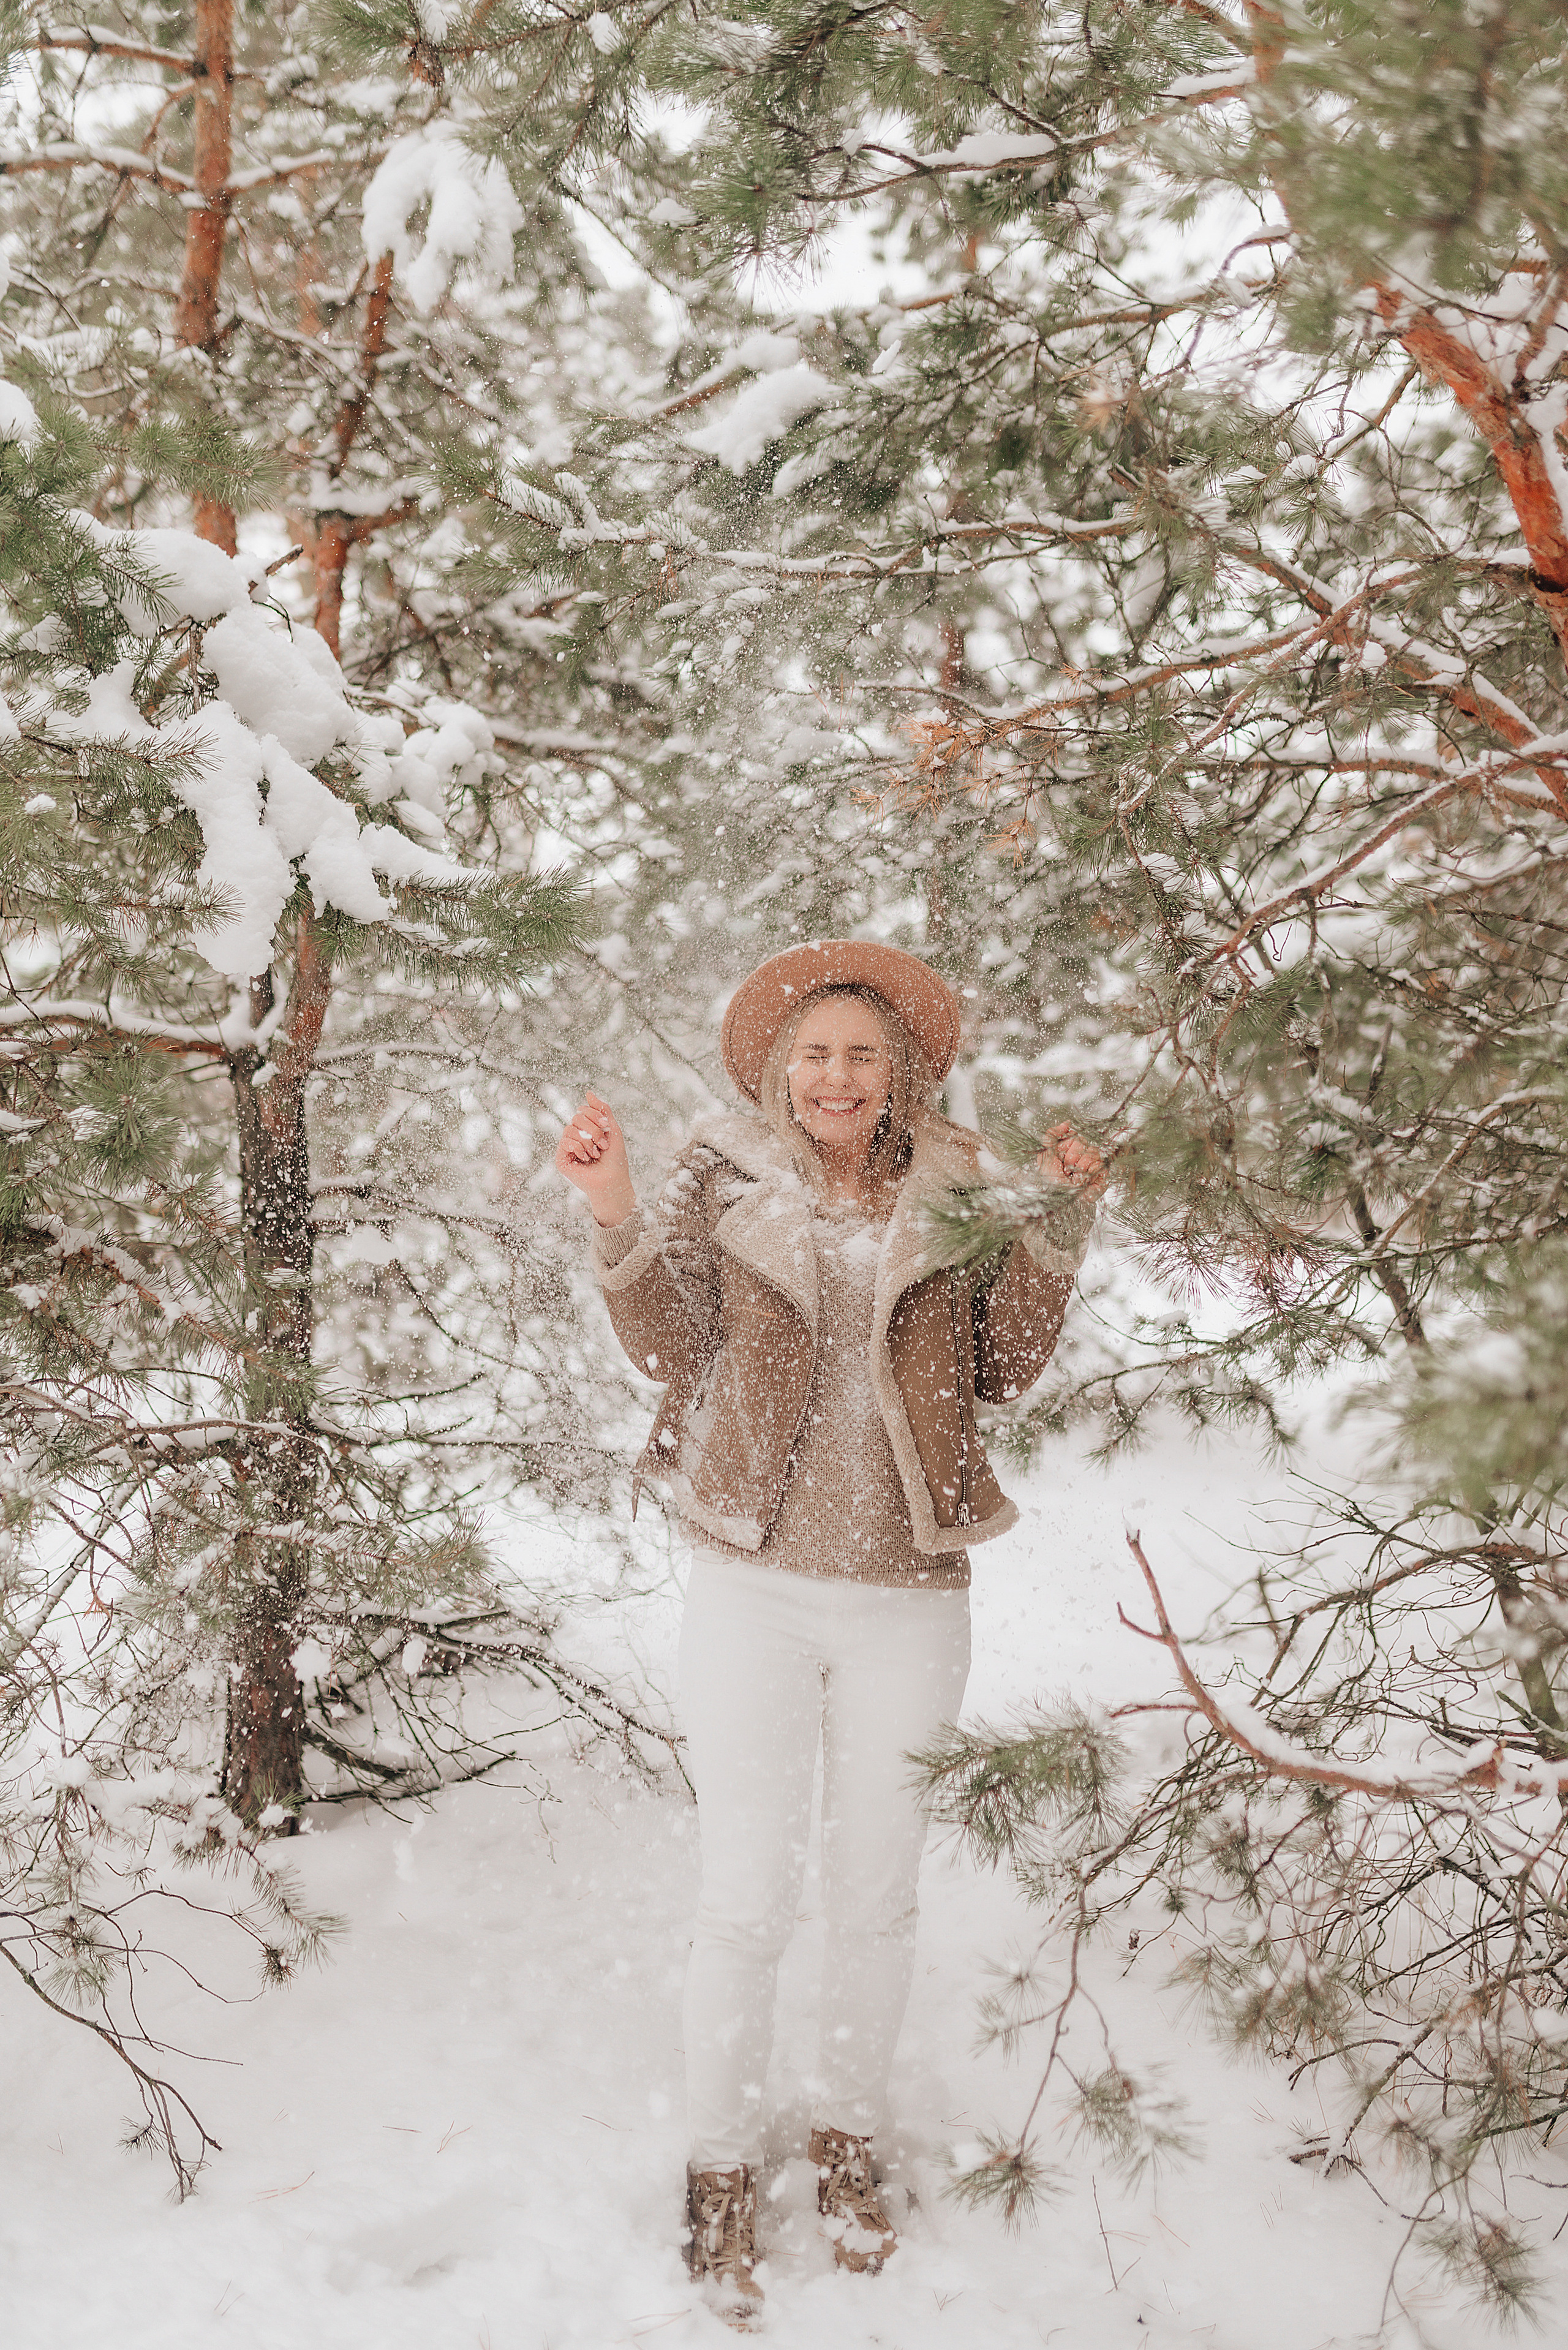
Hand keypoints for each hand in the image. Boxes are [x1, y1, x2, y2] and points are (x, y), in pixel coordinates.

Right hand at [555, 1091, 636, 1227]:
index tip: (607, 1126)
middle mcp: (575, 1137)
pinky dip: (578, 1148)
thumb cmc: (615, 1158)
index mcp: (586, 1129)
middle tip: (603, 1144)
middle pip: (576, 1118)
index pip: (583, 1110)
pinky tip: (585, 1158)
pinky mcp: (561, 1159)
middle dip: (593, 1129)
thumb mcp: (612, 1129)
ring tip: (596, 1154)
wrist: (612, 1181)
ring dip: (587, 1141)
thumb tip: (588, 1092)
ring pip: (569, 1129)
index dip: (595, 1115)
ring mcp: (567, 1148)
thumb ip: (602, 1110)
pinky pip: (564, 1142)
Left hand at [1039, 1121, 1107, 1195]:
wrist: (1056, 1199)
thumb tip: (1068, 1122)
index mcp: (1070, 1147)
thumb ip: (1052, 1135)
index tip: (1058, 1157)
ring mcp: (1094, 1163)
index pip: (1074, 1134)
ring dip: (1079, 1167)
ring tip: (1073, 1178)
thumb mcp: (1044, 1155)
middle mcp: (1083, 1153)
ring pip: (1092, 1152)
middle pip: (1082, 1141)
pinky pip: (1100, 1165)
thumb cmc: (1049, 1180)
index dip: (1065, 1145)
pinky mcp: (1103, 1175)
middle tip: (1065, 1170)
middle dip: (1070, 1157)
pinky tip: (1081, 1181)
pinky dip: (1088, 1175)